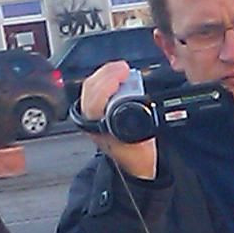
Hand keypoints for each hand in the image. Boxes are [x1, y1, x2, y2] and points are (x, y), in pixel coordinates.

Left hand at [79, 61, 157, 182]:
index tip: (124, 73)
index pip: (95, 101)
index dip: (108, 83)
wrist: (135, 165)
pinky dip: (105, 78)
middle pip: (90, 89)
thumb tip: (139, 95)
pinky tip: (116, 75)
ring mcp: (89, 114)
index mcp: (98, 129)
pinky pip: (94, 88)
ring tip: (122, 69)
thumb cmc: (137, 155)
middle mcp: (89, 121)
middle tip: (124, 68)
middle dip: (107, 74)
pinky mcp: (93, 109)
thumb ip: (141, 121)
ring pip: (90, 87)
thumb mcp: (144, 140)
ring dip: (106, 74)